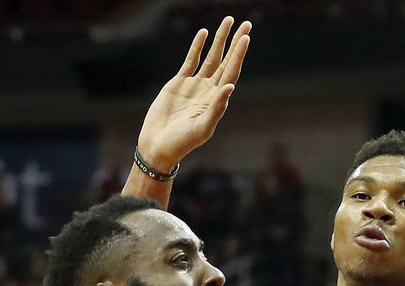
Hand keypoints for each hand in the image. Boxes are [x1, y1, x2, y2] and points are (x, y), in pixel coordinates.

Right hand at [136, 16, 251, 169]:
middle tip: (245, 24)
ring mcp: (195, 85)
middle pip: (226, 60)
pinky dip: (197, 46)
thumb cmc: (182, 142)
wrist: (158, 145)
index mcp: (217, 100)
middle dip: (235, 42)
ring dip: (219, 40)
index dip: (239, 55)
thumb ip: (216, 107)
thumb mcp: (202, 127)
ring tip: (227, 22)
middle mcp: (209, 90)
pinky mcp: (179, 82)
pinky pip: (191, 60)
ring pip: (210, 56)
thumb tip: (230, 86)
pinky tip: (204, 33)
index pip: (232, 72)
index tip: (246, 38)